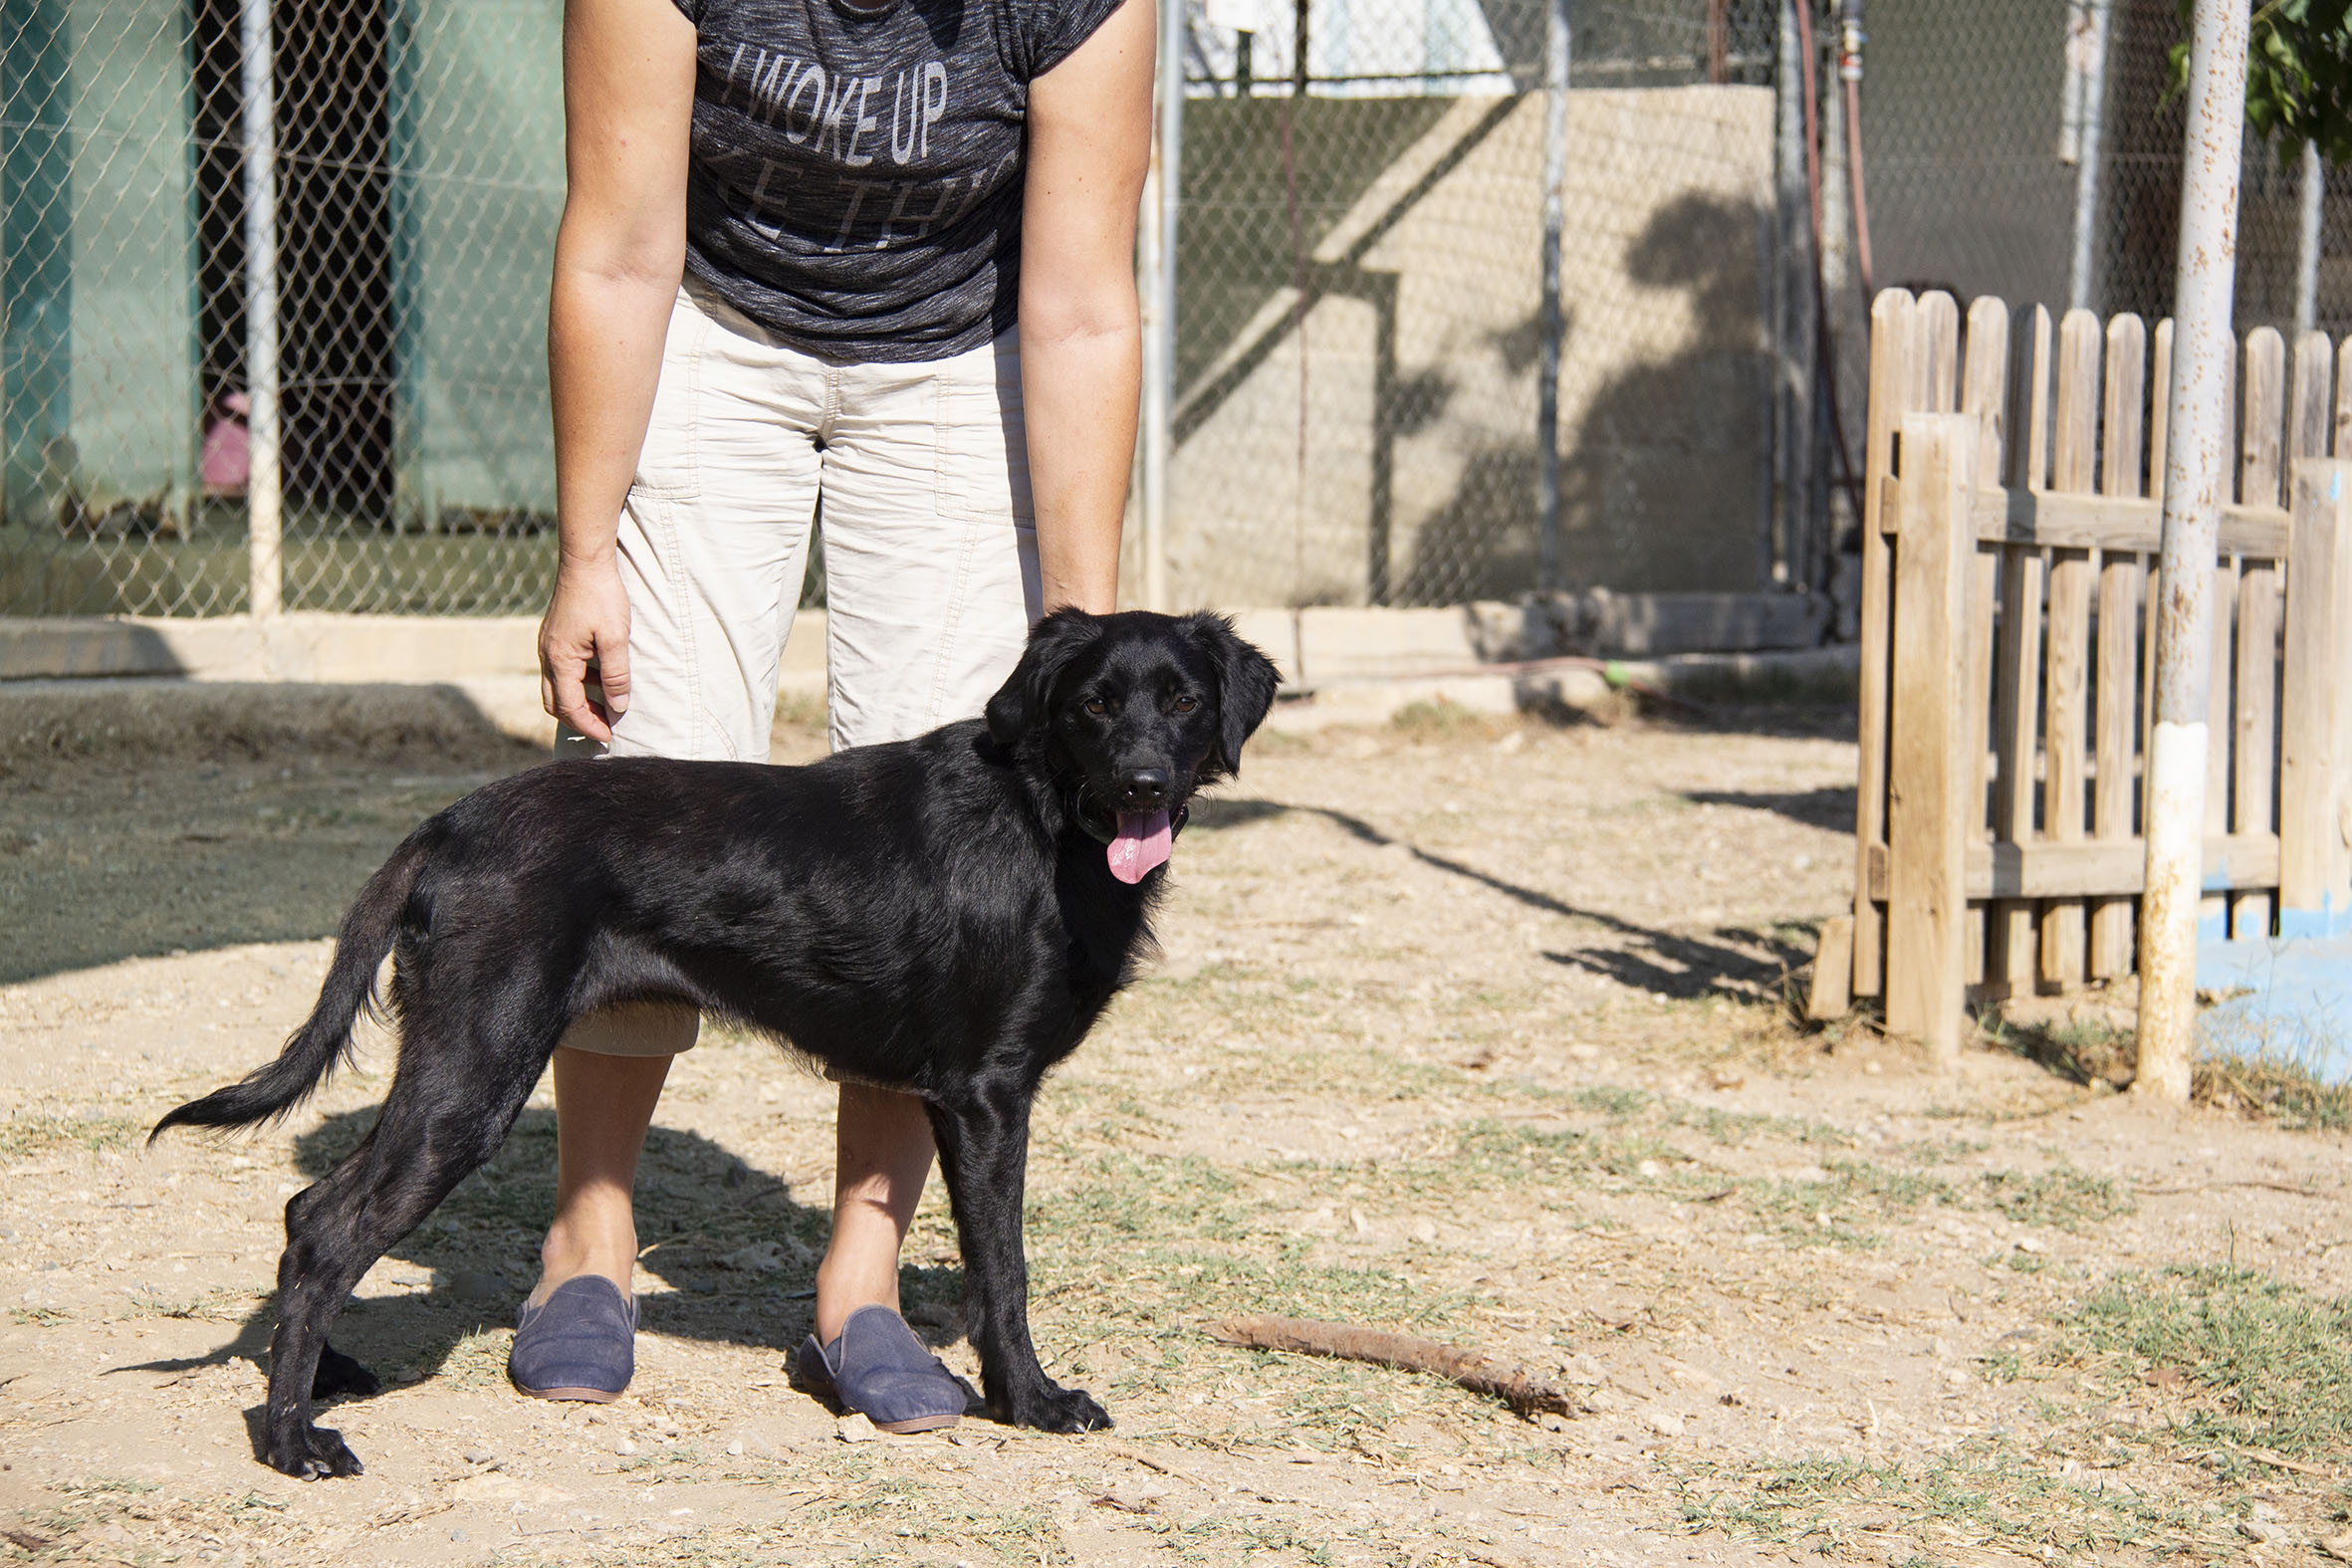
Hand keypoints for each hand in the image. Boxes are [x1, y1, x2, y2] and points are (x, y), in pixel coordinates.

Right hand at [539, 557, 632, 742]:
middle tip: (605, 727)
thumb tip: (618, 707)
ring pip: (555, 687)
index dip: (589, 726)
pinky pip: (560, 670)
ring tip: (606, 705)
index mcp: (559, 660)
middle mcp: (546, 656)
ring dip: (578, 701)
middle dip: (579, 720)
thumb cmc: (602, 597)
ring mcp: (547, 646)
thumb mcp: (615, 639)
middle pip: (555, 703)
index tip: (609, 737)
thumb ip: (616, 676)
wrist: (585, 561)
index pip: (569, 708)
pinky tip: (600, 677)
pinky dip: (577, 683)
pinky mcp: (554, 637)